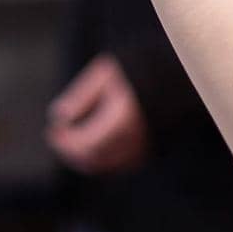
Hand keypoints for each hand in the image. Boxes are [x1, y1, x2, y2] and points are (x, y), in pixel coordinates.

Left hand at [46, 54, 148, 173]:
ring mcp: (145, 147)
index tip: (52, 130)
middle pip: (94, 160)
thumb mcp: (105, 73)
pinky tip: (93, 138)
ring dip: (85, 155)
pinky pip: (120, 163)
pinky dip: (102, 156)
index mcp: (122, 119)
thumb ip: (81, 95)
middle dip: (71, 151)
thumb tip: (58, 116)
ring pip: (106, 164)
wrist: (180, 73)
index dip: (65, 142)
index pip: (85, 145)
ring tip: (73, 135)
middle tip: (58, 135)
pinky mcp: (151, 149)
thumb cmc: (139, 67)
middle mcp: (134, 139)